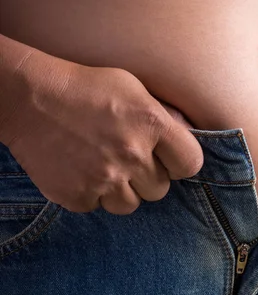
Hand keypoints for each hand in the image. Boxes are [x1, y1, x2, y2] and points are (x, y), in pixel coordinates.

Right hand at [3, 51, 202, 214]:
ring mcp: (103, 178)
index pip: (190, 164)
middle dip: (147, 177)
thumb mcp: (135, 89)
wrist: (30, 97)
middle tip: (128, 159)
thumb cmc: (87, 88)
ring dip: (122, 191)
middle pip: (159, 189)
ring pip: (130, 205)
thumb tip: (187, 138)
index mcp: (152, 124)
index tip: (169, 159)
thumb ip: (163, 118)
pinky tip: (82, 170)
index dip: (181, 163)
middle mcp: (132, 154)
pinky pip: (97, 207)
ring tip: (106, 167)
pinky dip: (91, 194)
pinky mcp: (76, 195)